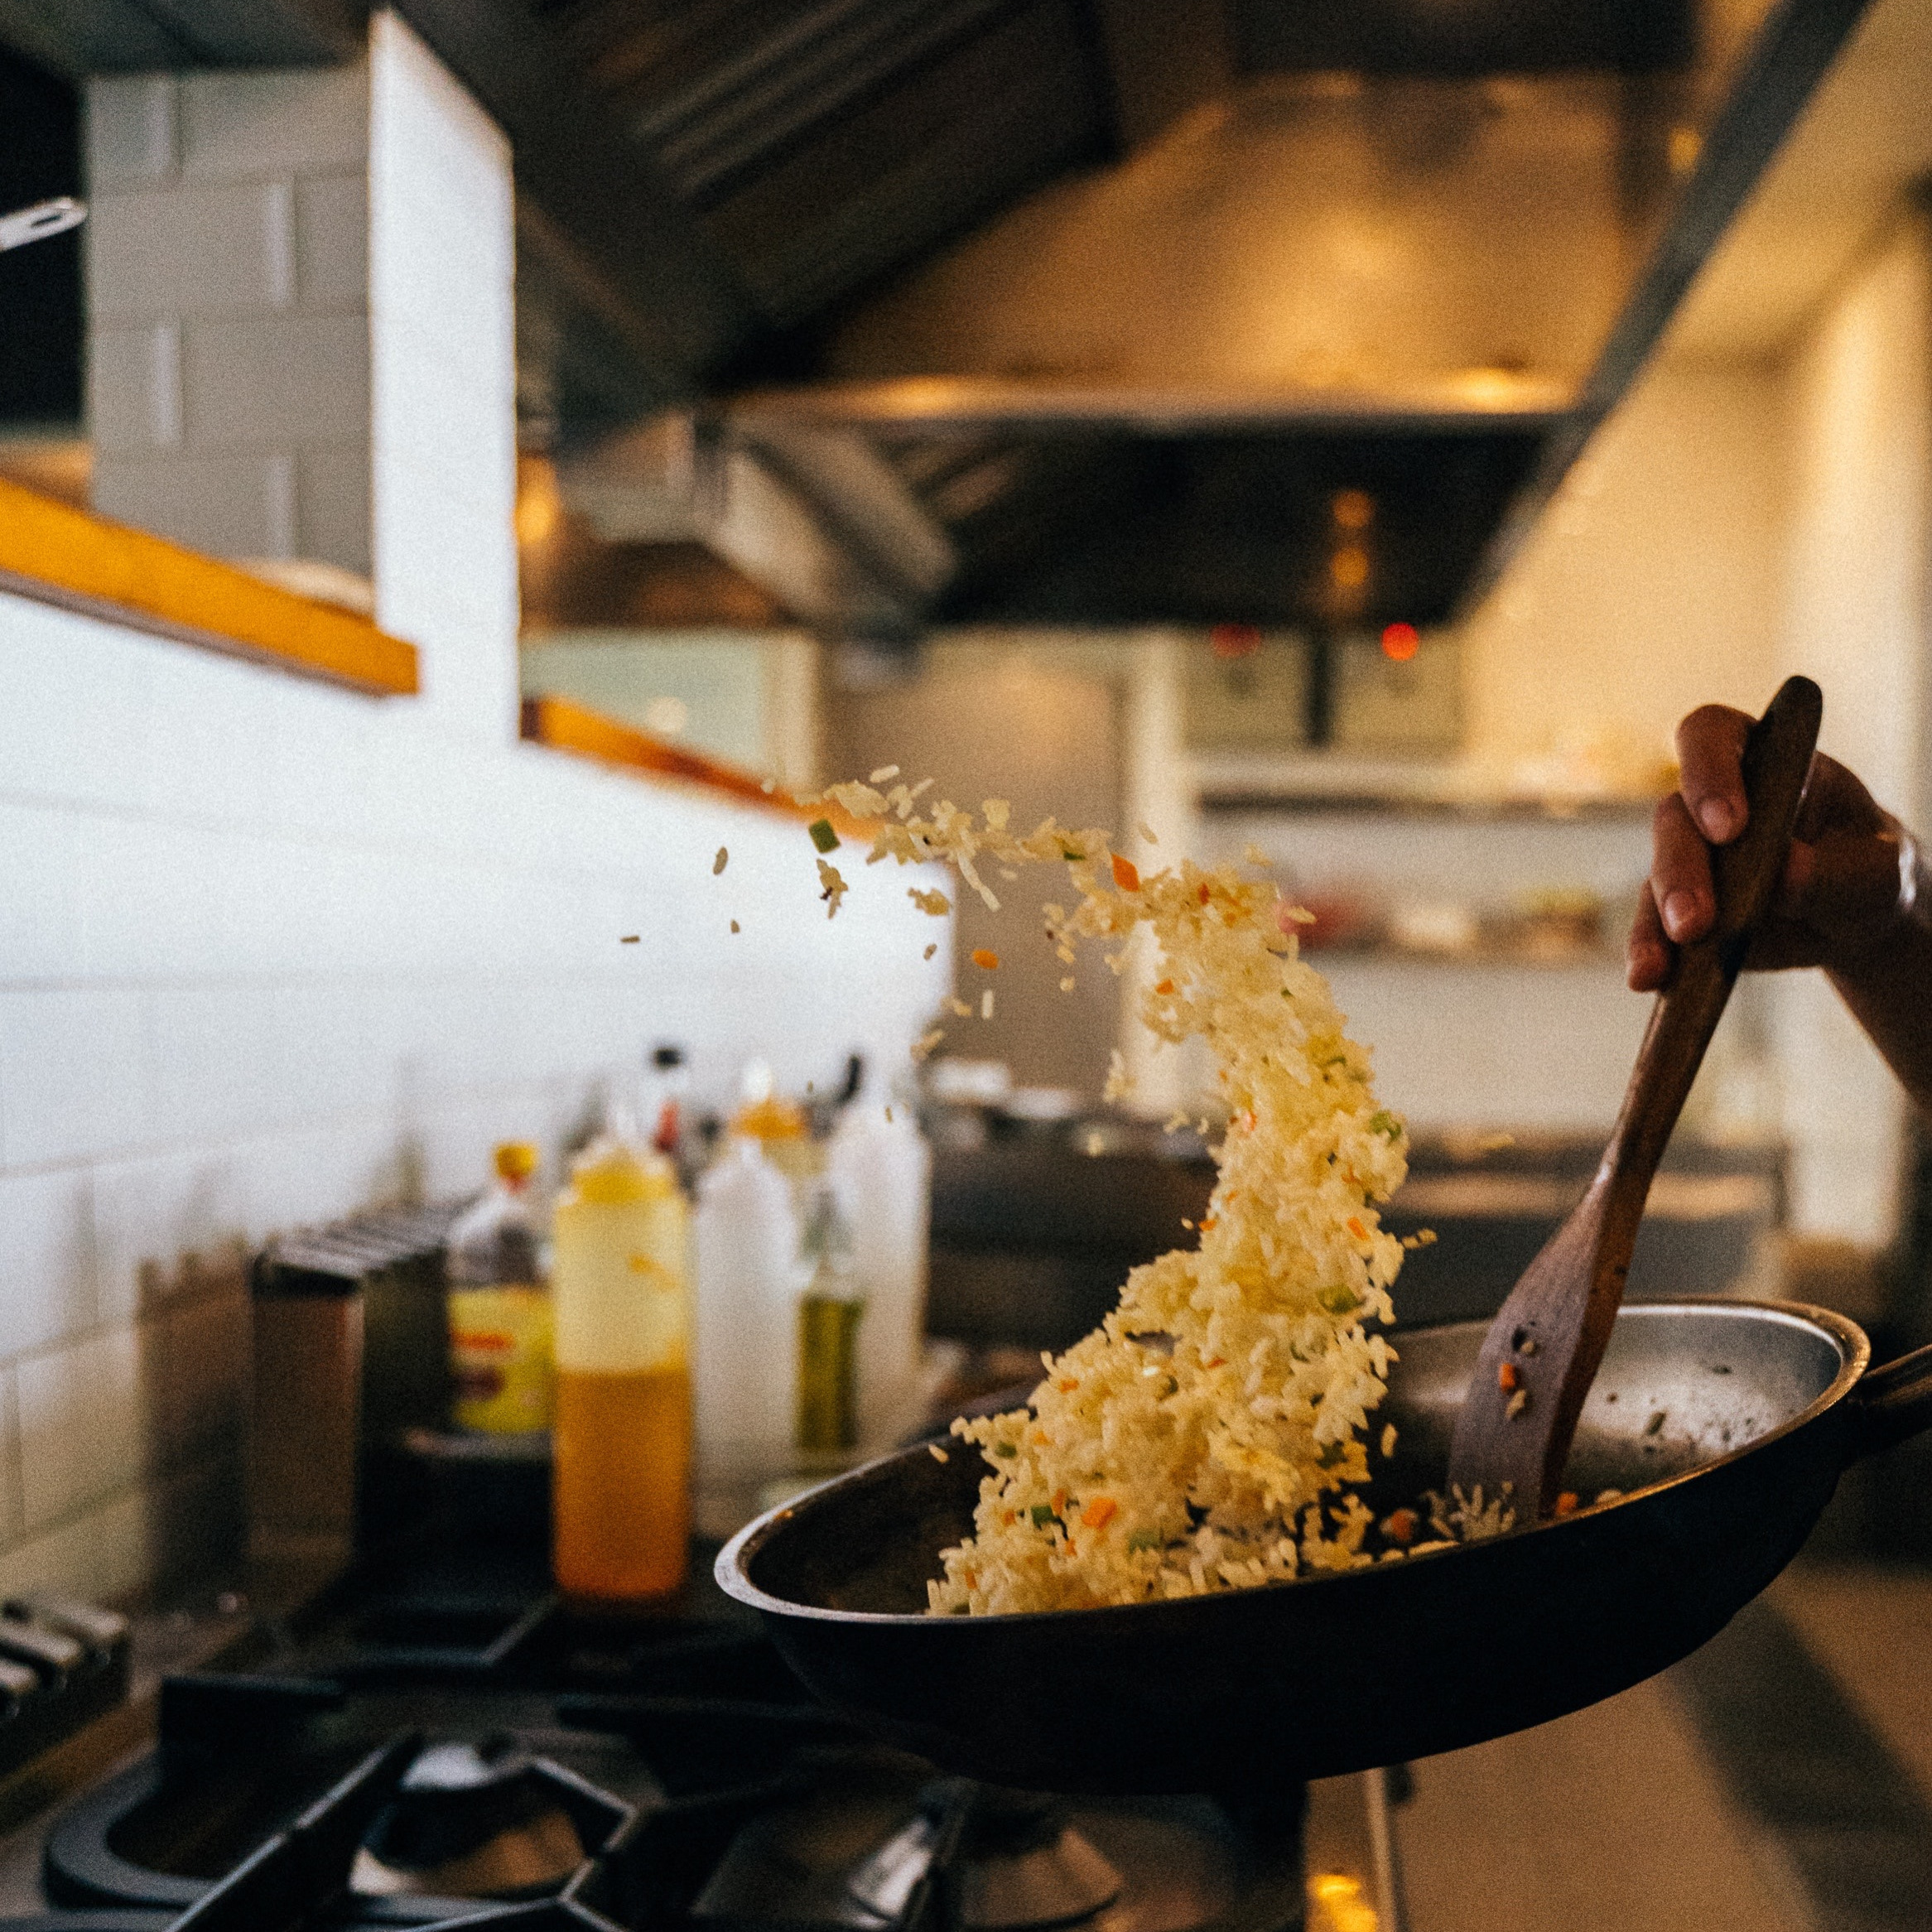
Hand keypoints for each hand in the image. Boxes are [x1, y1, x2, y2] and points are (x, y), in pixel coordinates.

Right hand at [1627, 704, 1917, 990]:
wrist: (1853, 916)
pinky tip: (1649, 978)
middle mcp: (1712, 801)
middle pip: (1674, 817)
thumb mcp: (1878, 870)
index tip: (1728, 826)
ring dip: (1658, 918)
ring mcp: (1689, 856)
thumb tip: (1783, 877)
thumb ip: (1837, 871)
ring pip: (1656, 875)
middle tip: (1697, 921)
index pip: (1711, 735)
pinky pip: (1651, 926)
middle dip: (1681, 870)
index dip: (1708, 772)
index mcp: (1762, 760)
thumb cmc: (1868, 869)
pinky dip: (1648, 953)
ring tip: (1668, 962)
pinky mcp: (1676, 908)